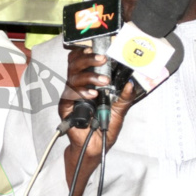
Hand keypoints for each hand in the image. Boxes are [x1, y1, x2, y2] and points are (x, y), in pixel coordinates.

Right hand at [58, 48, 136, 195]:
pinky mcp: (65, 107)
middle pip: (74, 64)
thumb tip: (130, 83)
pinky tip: (92, 95)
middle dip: (87, 58)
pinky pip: (70, 94)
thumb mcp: (119, 111)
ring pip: (73, 77)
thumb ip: (124, 97)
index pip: (82, 61)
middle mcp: (77, 86)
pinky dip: (81, 92)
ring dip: (89, 76)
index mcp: (89, 83)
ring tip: (103, 81)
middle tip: (102, 59)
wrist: (95, 146)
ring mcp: (70, 96)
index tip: (99, 49)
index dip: (86, 52)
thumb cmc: (104, 128)